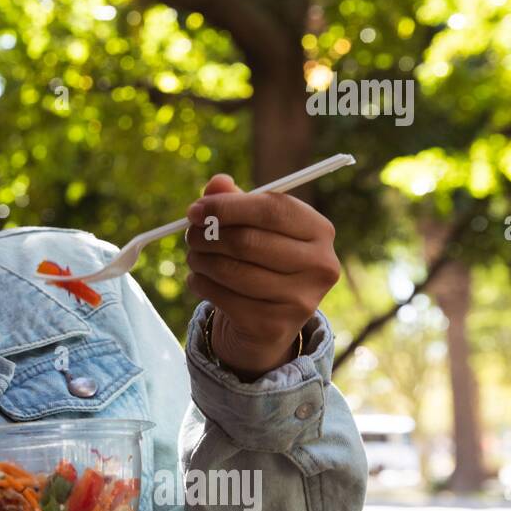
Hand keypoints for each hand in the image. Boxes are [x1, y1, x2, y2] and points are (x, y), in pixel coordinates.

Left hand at [184, 174, 340, 378]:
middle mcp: (320, 265)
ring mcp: (301, 299)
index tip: (194, 210)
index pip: (271, 209)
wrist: (268, 321)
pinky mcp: (274, 326)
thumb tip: (217, 183)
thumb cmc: (261, 261)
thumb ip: (235, 201)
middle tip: (190, 236)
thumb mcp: (253, 226)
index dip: (226, 207)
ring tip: (194, 256)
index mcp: (319, 230)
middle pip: (248, 241)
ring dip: (201, 260)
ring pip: (232, 271)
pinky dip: (201, 284)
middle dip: (208, 236)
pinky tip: (198, 279)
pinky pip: (224, 298)